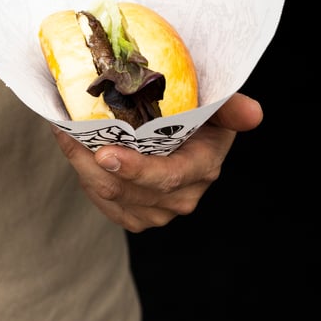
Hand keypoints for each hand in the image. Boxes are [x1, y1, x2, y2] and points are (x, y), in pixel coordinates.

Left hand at [52, 93, 262, 231]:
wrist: (181, 133)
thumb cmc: (197, 114)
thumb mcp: (216, 105)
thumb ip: (230, 107)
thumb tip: (254, 113)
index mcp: (202, 168)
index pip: (168, 177)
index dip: (136, 170)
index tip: (105, 154)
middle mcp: (182, 197)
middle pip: (129, 190)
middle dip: (93, 164)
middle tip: (70, 133)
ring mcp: (157, 211)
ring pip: (109, 196)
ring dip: (82, 166)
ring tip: (66, 134)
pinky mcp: (135, 215)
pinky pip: (102, 201)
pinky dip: (83, 175)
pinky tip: (73, 148)